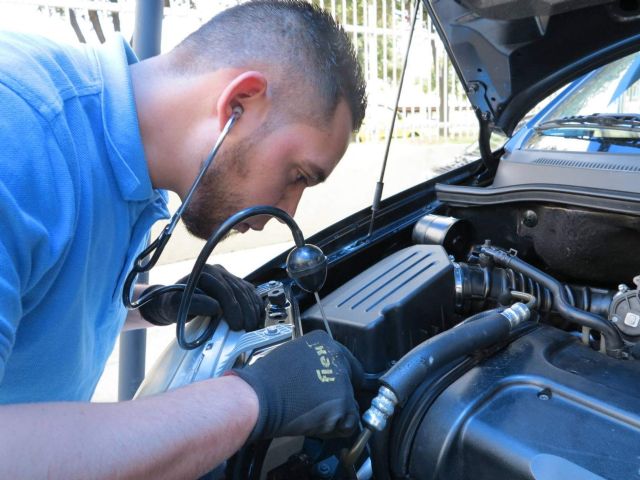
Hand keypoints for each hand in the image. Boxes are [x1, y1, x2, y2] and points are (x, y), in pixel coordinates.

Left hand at [139, 265, 264, 330]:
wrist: (174, 302)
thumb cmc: (174, 305)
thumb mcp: (176, 305)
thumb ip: (193, 304)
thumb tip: (215, 307)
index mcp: (205, 273)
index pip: (224, 289)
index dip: (232, 307)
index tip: (236, 325)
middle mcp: (218, 271)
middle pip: (239, 290)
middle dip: (245, 311)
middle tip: (247, 329)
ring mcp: (228, 277)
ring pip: (247, 291)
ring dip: (253, 310)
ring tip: (252, 326)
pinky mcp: (235, 285)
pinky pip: (250, 293)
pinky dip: (255, 306)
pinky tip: (256, 318)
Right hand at [229, 330, 363, 441]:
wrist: (259, 398)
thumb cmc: (266, 379)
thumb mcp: (293, 355)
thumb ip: (314, 360)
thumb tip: (321, 373)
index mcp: (326, 342)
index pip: (345, 360)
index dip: (338, 376)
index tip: (332, 385)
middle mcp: (338, 358)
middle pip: (351, 380)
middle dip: (339, 393)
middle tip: (319, 402)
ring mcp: (343, 382)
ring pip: (351, 403)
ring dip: (336, 411)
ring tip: (312, 411)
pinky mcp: (343, 405)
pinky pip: (349, 423)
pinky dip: (336, 428)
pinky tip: (316, 422)